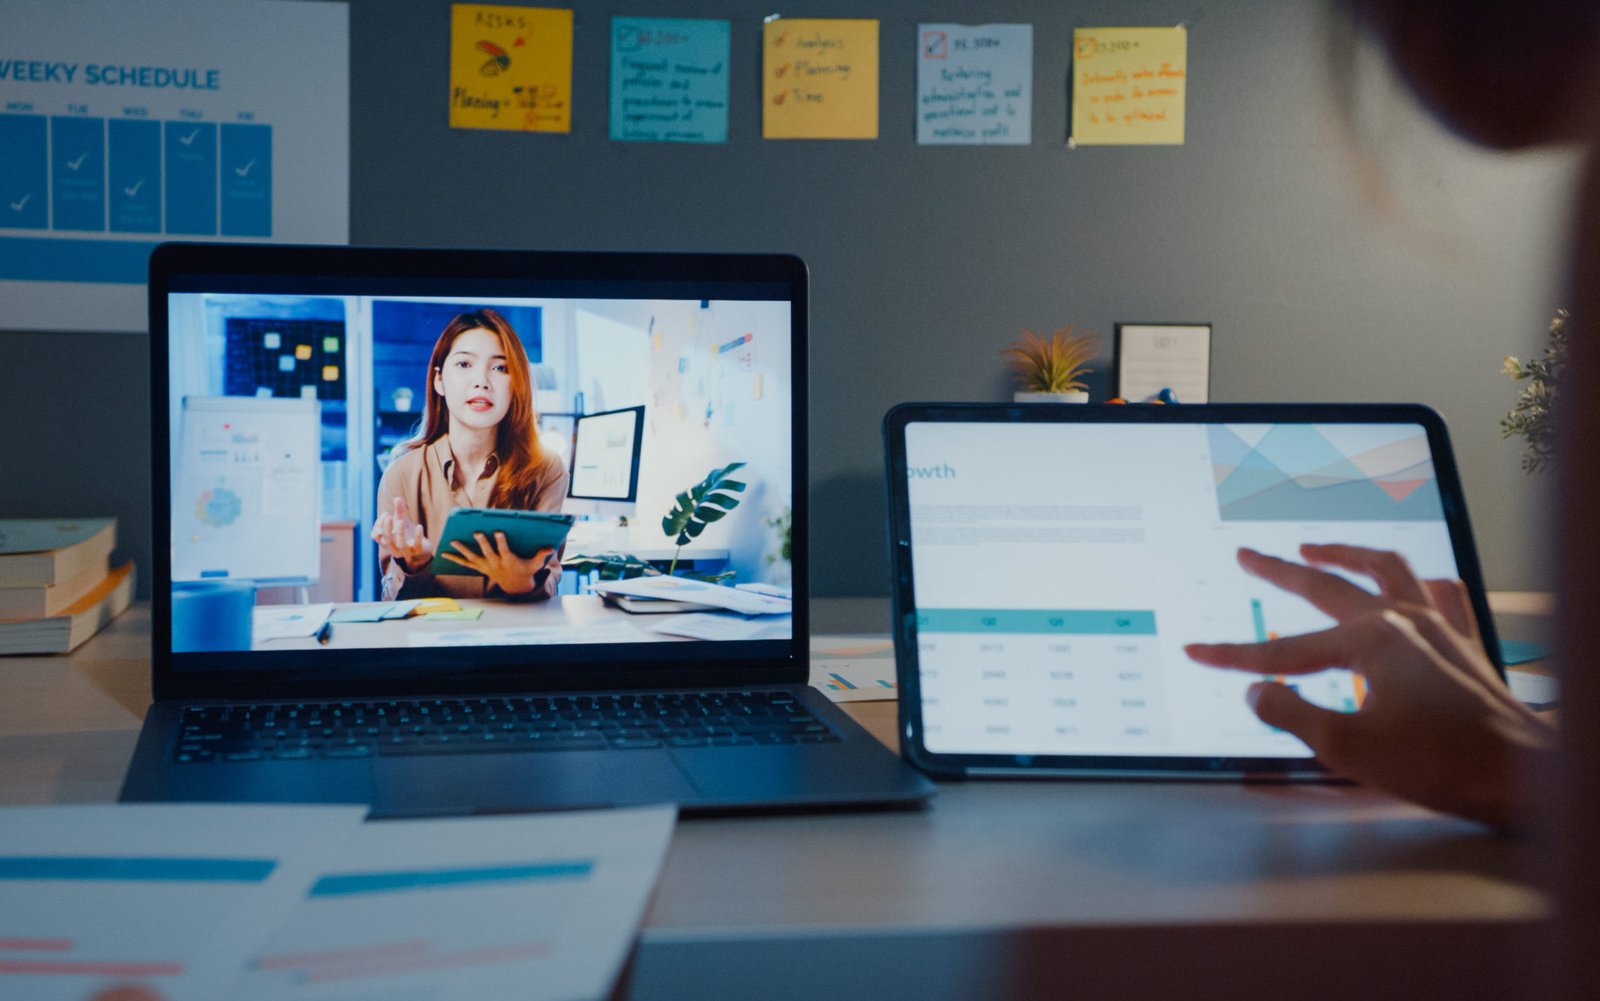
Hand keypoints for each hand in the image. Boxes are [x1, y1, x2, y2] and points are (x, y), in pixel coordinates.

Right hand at [370, 496, 432, 571]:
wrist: (422, 548)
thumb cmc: (408, 533)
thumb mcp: (402, 521)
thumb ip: (399, 511)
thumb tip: (397, 498)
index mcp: (386, 541)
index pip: (375, 536)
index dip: (378, 525)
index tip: (386, 514)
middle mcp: (394, 548)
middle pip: (386, 541)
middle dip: (386, 528)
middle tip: (389, 517)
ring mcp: (406, 551)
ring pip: (400, 545)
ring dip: (399, 532)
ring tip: (401, 521)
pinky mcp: (418, 551)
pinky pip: (417, 545)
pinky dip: (418, 536)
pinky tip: (419, 526)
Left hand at [438, 530, 552, 596]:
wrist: (515, 587)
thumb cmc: (526, 571)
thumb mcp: (535, 564)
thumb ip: (541, 555)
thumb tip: (550, 547)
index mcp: (508, 560)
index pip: (504, 550)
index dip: (502, 541)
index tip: (499, 531)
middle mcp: (495, 564)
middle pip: (487, 552)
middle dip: (482, 542)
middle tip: (477, 532)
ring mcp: (486, 566)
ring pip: (473, 557)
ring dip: (463, 550)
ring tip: (453, 541)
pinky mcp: (480, 568)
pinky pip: (465, 564)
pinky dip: (455, 559)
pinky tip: (444, 554)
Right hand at [1184, 544, 1553, 830]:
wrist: (1523, 776)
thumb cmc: (1441, 764)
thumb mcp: (1348, 748)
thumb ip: (1293, 714)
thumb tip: (1259, 692)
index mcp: (1371, 642)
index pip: (1284, 650)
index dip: (1235, 655)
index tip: (1198, 652)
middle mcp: (1404, 621)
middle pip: (1329, 586)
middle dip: (1281, 570)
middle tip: (1248, 555)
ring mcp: (1440, 626)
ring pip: (1387, 569)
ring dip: (1347, 554)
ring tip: (1316, 548)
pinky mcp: (1466, 644)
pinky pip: (1442, 594)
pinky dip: (1419, 582)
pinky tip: (1410, 584)